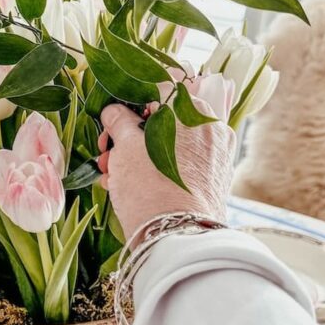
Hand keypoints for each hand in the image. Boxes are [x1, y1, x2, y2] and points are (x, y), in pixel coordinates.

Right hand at [98, 104, 236, 243]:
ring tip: (114, 176)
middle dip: (130, 135)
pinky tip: (132, 186)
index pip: (157, 88)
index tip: (111, 121)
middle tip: (108, 153)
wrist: (175, 237)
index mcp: (192, 108)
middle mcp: (211, 126)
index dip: (128, 103)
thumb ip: (119, 121)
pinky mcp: (215, 179)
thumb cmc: (149, 185)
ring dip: (140, 154)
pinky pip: (182, 163)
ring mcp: (217, 153)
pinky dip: (158, 168)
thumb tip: (114, 112)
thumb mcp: (125, 147)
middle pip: (163, 119)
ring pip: (170, 143)